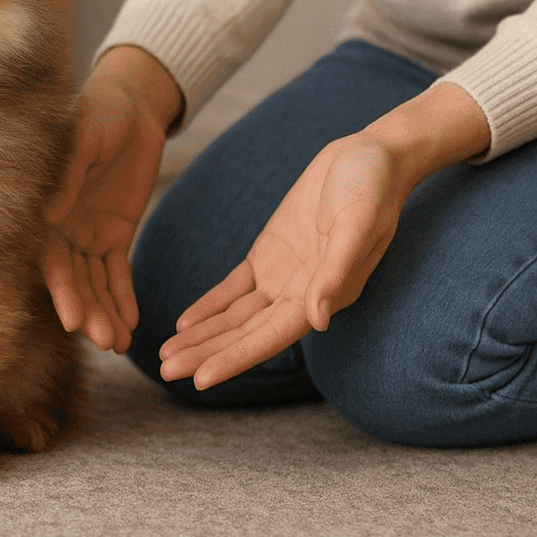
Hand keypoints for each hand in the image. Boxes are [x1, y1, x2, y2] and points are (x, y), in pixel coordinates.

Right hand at [43, 46, 181, 351]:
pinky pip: (118, 272)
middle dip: (86, 310)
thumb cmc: (98, 110)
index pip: (50, 256)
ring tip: (117, 344)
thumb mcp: (83, 135)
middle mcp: (63, 226)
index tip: (72, 319)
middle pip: (72, 279)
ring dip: (104, 313)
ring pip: (94, 282)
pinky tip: (130, 325)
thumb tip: (50, 216)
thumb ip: (68, 173)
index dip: (61, 289)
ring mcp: (88, 232)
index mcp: (47, 205)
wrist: (131, 102)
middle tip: (103, 341)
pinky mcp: (116, 232)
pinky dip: (123, 298)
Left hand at [158, 82, 489, 389]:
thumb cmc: (372, 188)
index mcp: (325, 296)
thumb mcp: (358, 223)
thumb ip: (336, 271)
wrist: (372, 156)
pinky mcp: (270, 254)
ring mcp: (284, 276)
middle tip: (164, 370)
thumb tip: (319, 321)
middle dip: (206, 353)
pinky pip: (234, 288)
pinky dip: (210, 306)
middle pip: (246, 333)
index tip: (200, 380)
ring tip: (165, 355)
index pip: (270, 337)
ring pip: (235, 316)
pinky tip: (184, 324)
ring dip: (202, 336)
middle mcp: (302, 295)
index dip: (234, 358)